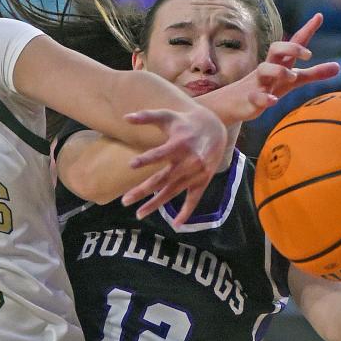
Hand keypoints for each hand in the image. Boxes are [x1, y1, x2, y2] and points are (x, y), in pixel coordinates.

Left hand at [119, 107, 225, 227]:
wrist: (216, 129)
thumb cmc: (185, 122)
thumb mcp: (168, 115)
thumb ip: (147, 116)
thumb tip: (125, 117)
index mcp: (180, 144)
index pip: (161, 153)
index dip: (147, 159)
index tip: (130, 164)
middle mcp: (189, 161)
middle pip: (163, 179)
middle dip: (143, 190)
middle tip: (124, 201)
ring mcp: (196, 173)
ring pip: (173, 192)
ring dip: (156, 204)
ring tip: (138, 214)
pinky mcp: (203, 181)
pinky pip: (194, 199)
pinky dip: (187, 212)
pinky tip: (176, 224)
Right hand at [216, 13, 340, 122]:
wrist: (234, 102)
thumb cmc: (266, 87)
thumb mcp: (292, 81)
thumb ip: (314, 74)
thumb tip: (338, 67)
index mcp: (280, 62)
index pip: (294, 42)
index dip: (307, 30)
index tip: (319, 16)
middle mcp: (269, 68)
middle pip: (276, 49)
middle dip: (291, 48)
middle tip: (309, 55)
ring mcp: (258, 82)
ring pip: (264, 69)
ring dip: (279, 71)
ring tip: (292, 78)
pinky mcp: (250, 99)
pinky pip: (255, 96)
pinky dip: (264, 98)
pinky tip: (273, 101)